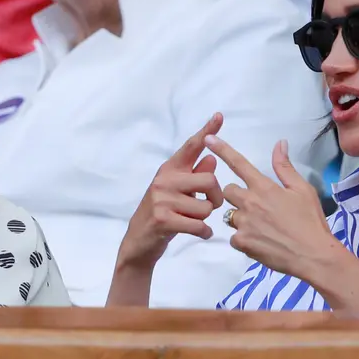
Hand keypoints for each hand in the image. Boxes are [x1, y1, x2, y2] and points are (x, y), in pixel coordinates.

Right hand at [116, 113, 225, 271]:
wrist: (139, 242)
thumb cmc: (163, 214)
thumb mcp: (177, 192)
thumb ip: (194, 175)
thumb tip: (212, 157)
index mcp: (170, 169)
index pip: (191, 147)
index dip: (206, 131)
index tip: (219, 116)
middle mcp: (165, 179)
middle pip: (210, 180)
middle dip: (216, 198)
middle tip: (210, 207)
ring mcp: (162, 199)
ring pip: (206, 207)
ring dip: (206, 218)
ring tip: (193, 221)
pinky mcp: (163, 219)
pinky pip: (199, 225)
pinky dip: (204, 232)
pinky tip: (199, 233)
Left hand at [206, 135, 333, 278]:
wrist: (312, 255)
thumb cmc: (311, 221)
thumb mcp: (303, 190)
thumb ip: (285, 167)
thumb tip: (280, 143)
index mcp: (264, 187)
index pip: (238, 164)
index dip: (222, 149)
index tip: (208, 139)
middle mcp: (249, 202)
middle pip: (228, 191)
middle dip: (237, 195)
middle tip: (256, 206)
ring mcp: (243, 223)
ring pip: (229, 215)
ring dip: (241, 218)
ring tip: (262, 227)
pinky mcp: (242, 243)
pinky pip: (234, 237)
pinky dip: (244, 239)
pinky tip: (261, 242)